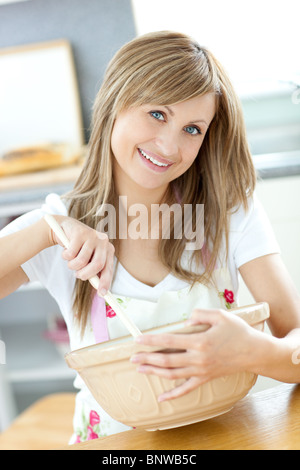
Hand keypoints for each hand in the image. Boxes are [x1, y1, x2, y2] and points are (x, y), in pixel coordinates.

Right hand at [50, 215, 114, 295]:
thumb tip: (101, 290)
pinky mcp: (80, 233)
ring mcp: (92, 236)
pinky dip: (65, 256)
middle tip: (78, 275)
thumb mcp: (88, 259)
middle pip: (97, 264)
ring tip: (70, 261)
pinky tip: (66, 250)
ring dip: (72, 265)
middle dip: (85, 274)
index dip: (105, 281)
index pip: (108, 268)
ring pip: (81, 261)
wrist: (65, 228)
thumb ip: (94, 271)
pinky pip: (70, 254)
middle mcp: (103, 241)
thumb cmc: (79, 248)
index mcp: (108, 249)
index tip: (102, 294)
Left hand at [131, 308, 257, 401]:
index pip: (169, 340)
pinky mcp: (205, 378)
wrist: (254, 352)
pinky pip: (186, 389)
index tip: (138, 339)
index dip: (152, 340)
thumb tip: (185, 320)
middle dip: (147, 358)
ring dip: (154, 372)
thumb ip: (201, 314)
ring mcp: (201, 371)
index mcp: (199, 341)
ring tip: (140, 369)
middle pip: (166, 360)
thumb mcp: (220, 315)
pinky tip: (161, 398)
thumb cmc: (238, 332)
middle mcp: (198, 358)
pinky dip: (173, 394)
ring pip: (173, 374)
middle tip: (132, 357)